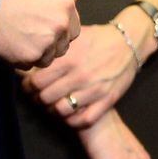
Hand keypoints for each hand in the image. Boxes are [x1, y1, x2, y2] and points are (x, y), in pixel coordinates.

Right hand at [0, 0, 78, 68]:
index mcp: (65, 4)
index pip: (73, 25)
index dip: (59, 25)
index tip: (42, 22)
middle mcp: (60, 23)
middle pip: (64, 42)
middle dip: (53, 40)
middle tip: (33, 33)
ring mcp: (46, 42)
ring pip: (50, 55)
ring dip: (41, 51)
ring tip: (24, 39)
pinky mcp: (30, 57)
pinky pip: (34, 64)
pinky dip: (26, 59)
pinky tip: (15, 46)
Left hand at [23, 21, 137, 127]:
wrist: (129, 41)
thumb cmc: (99, 38)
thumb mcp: (75, 37)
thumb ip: (55, 48)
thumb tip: (31, 53)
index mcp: (69, 59)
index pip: (36, 82)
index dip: (27, 86)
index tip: (28, 86)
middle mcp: (80, 75)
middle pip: (45, 98)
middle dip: (38, 99)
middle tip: (39, 97)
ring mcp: (94, 89)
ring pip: (62, 111)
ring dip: (54, 111)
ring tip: (53, 105)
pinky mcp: (107, 99)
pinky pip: (84, 120)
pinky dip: (74, 121)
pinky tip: (71, 114)